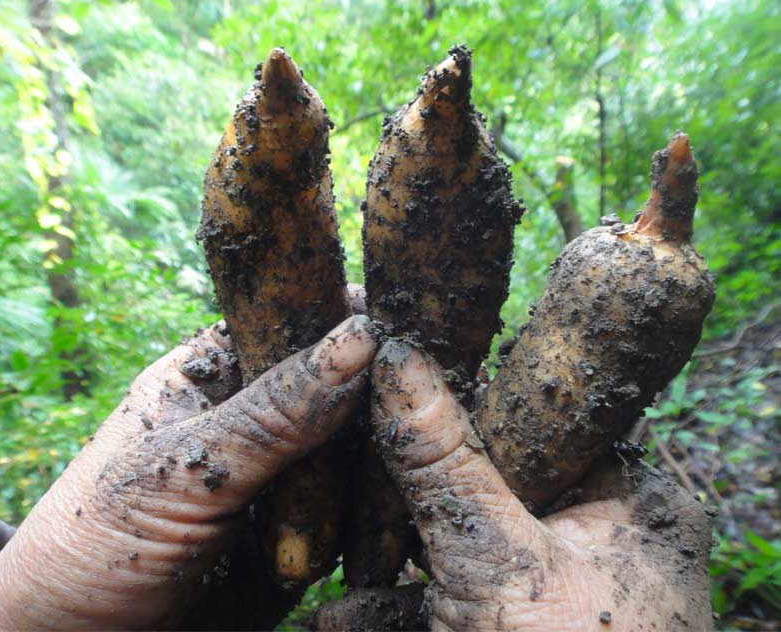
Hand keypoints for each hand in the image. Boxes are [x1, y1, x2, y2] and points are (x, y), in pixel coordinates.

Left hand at [0, 315, 375, 629]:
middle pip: (349, 382)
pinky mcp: (310, 520)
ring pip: (364, 448)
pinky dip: (376, 520)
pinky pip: (361, 506)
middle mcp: (264, 406)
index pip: (304, 317)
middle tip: (414, 434)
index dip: (358, 320)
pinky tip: (389, 533)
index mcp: (221, 363)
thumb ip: (274, 413)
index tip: (410, 341)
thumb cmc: (101, 544)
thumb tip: (361, 338)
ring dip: (374, 479)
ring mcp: (291, 465)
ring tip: (374, 510)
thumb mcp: (186, 468)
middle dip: (378, 411)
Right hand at [371, 340, 713, 631]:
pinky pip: (454, 601)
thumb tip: (397, 356)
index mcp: (628, 498)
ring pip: (461, 543)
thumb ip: (444, 460)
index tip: (397, 370)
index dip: (466, 391)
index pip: (539, 412)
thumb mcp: (494, 559)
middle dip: (412, 484)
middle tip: (352, 450)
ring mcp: (555, 589)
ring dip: (391, 552)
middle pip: (490, 477)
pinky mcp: (516, 627)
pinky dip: (400, 608)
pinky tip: (342, 617)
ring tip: (332, 540)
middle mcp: (599, 536)